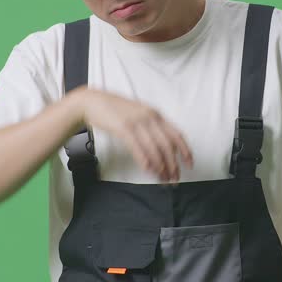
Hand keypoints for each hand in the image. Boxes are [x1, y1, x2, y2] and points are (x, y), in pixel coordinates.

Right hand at [76, 87, 193, 181]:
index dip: (185, 150)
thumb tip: (162, 145)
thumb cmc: (114, 110)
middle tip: (175, 179)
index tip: (189, 164)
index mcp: (155, 114)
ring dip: (160, 167)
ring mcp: (137, 122)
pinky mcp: (123, 129)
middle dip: (173, 164)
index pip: (176, 134)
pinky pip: (138, 148)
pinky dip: (145, 161)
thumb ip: (150, 126)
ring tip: (163, 180)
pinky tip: (149, 171)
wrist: (91, 101)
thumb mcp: (138, 113)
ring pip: (155, 149)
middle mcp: (149, 117)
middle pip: (167, 145)